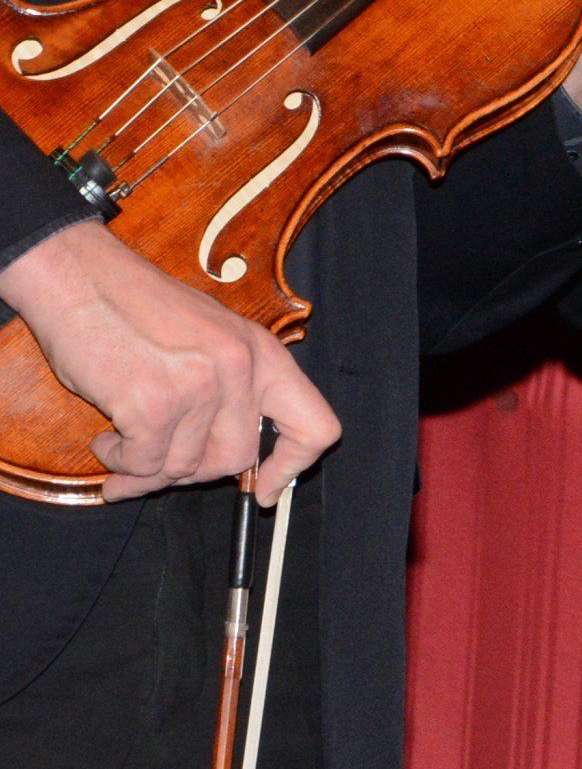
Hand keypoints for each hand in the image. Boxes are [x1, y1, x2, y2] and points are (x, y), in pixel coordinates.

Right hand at [0, 222, 337, 502]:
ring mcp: (200, 386)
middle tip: (154, 465)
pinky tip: (107, 438)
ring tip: (119, 444)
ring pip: (183, 466)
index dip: (292, 468)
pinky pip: (143, 462)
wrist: (79, 277)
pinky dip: (119, 461)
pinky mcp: (154, 403)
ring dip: (145, 468)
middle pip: (236, 459)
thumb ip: (224, 395)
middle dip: (192, 472)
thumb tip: (215, 466)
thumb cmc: (135, 309)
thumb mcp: (207, 339)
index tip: (266, 492)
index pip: (315, 427)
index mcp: (262, 354)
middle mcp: (241, 369)